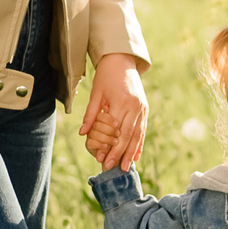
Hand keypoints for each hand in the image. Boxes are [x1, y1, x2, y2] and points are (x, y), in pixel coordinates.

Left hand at [78, 53, 148, 170]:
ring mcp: (142, 108)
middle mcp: (135, 106)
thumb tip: (82, 133)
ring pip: (138, 134)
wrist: (121, 60)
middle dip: (121, 154)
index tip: (103, 160)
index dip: (111, 148)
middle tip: (114, 169)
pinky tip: (136, 155)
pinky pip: (142, 129)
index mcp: (122, 102)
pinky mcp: (145, 108)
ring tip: (127, 167)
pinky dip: (139, 143)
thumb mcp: (95, 94)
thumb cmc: (105, 76)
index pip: (117, 131)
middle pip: (129, 136)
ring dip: (132, 152)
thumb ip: (91, 114)